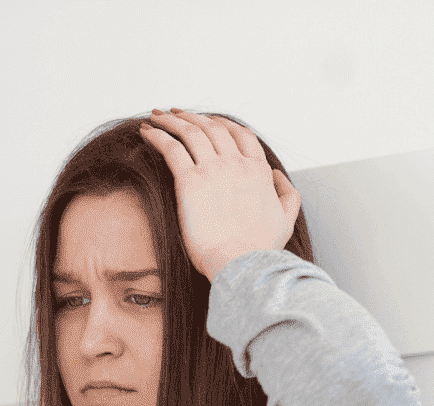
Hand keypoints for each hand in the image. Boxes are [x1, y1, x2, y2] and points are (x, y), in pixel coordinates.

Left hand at [138, 109, 301, 281]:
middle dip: (192, 117)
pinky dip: (157, 136)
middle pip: (213, 128)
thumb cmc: (260, 250)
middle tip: (175, 113)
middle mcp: (236, 164)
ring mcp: (213, 170)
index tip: (209, 121)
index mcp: (259, 171)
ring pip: (191, 132)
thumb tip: (278, 175)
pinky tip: (145, 132)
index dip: (223, 124)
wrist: (241, 264)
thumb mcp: (287, 219)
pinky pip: (171, 148)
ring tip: (156, 116)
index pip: (241, 135)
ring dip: (171, 120)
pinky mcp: (190, 182)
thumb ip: (287, 194)